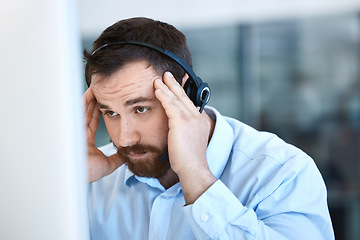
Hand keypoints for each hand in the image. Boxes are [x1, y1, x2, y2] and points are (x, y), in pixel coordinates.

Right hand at [83, 88, 124, 182]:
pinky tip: (91, 92)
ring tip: (99, 87)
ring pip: (84, 109)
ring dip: (91, 98)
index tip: (106, 103)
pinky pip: (79, 111)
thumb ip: (116, 158)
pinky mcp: (73, 127)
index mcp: (86, 141)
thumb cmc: (88, 172)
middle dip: (95, 101)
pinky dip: (85, 101)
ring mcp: (76, 129)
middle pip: (88, 113)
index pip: (93, 122)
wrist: (76, 176)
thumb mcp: (107, 164)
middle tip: (103, 90)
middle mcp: (80, 133)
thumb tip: (126, 155)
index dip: (99, 112)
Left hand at [154, 72, 215, 203]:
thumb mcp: (189, 142)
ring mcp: (190, 118)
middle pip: (183, 96)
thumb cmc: (189, 160)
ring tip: (158, 79)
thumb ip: (185, 132)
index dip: (182, 92)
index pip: (189, 103)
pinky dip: (163, 95)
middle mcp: (196, 117)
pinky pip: (170, 104)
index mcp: (200, 121)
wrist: (193, 168)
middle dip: (174, 84)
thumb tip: (177, 132)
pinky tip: (157, 89)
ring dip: (166, 87)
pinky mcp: (180, 121)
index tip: (178, 83)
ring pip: (176, 98)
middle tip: (167, 74)